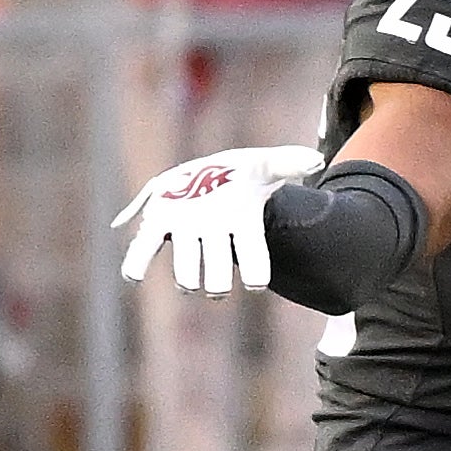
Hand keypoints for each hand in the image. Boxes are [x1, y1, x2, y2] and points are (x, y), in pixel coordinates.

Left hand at [114, 145, 325, 294]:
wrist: (207, 174)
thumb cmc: (240, 174)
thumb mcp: (265, 163)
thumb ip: (290, 162)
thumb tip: (316, 161)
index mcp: (241, 225)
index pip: (253, 255)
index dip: (254, 272)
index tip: (255, 285)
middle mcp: (213, 235)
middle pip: (217, 266)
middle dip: (216, 280)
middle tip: (215, 289)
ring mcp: (185, 231)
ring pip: (185, 263)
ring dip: (185, 274)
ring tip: (187, 284)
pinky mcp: (159, 223)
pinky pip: (145, 247)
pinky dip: (137, 262)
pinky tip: (133, 276)